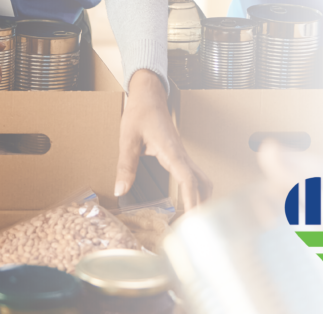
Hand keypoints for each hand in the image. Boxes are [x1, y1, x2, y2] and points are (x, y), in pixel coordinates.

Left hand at [115, 70, 211, 208]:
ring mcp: (182, 155)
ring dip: (201, 197)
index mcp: (171, 151)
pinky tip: (187, 198)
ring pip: (201, 179)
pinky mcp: (179, 155)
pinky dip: (195, 189)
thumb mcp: (128, 138)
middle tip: (192, 227)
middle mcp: (181, 155)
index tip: (192, 218)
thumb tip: (121, 190)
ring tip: (191, 217)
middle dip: (201, 205)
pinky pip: (193, 175)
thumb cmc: (139, 112)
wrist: (149, 95)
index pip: (188, 179)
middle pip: (202, 183)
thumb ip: (125, 165)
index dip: (192, 200)